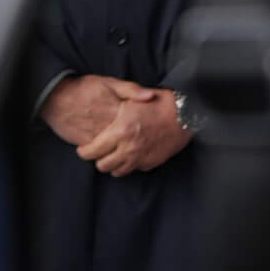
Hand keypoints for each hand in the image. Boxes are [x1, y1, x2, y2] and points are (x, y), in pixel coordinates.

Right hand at [40, 74, 155, 146]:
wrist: (56, 98)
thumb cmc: (84, 88)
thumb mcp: (110, 83)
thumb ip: (131, 90)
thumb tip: (151, 96)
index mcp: (117, 109)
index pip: (138, 123)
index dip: (146, 127)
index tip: (150, 129)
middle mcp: (108, 125)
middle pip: (128, 140)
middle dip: (136, 142)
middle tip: (142, 143)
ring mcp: (96, 135)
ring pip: (114, 149)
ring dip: (122, 150)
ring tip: (128, 148)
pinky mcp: (85, 143)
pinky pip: (100, 152)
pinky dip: (107, 153)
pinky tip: (112, 150)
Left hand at [77, 87, 191, 176]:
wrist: (186, 114)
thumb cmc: (159, 103)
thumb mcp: (132, 98)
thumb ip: (112, 109)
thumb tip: (99, 115)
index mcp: (120, 132)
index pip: (92, 151)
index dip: (84, 151)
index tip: (83, 148)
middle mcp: (128, 148)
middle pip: (102, 166)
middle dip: (98, 159)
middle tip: (99, 152)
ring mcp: (140, 158)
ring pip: (117, 172)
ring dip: (113, 164)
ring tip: (114, 155)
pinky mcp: (151, 163)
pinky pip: (134, 169)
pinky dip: (130, 164)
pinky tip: (132, 153)